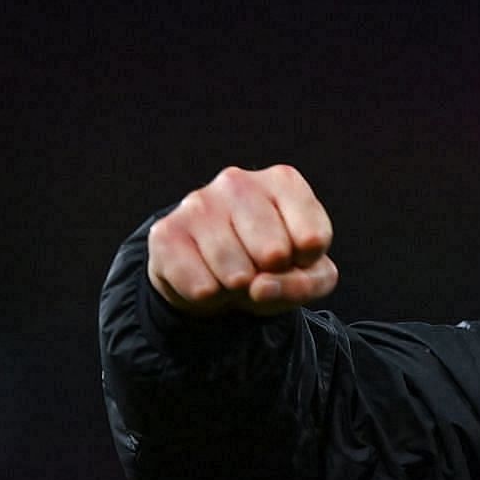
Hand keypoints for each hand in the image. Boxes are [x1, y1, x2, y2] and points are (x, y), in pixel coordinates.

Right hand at [147, 165, 337, 315]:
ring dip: (239, 289)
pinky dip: (210, 297)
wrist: (215, 271)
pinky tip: (208, 278)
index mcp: (283, 182)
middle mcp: (238, 182)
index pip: (313, 239)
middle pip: (274, 254)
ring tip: (234, 273)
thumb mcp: (310, 275)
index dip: (307, 262)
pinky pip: (200, 287)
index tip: (296, 254)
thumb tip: (259, 287)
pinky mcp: (165, 232)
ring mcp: (198, 203)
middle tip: (259, 266)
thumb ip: (305, 283)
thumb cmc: (273, 265)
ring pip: (236, 274)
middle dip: (271, 275)